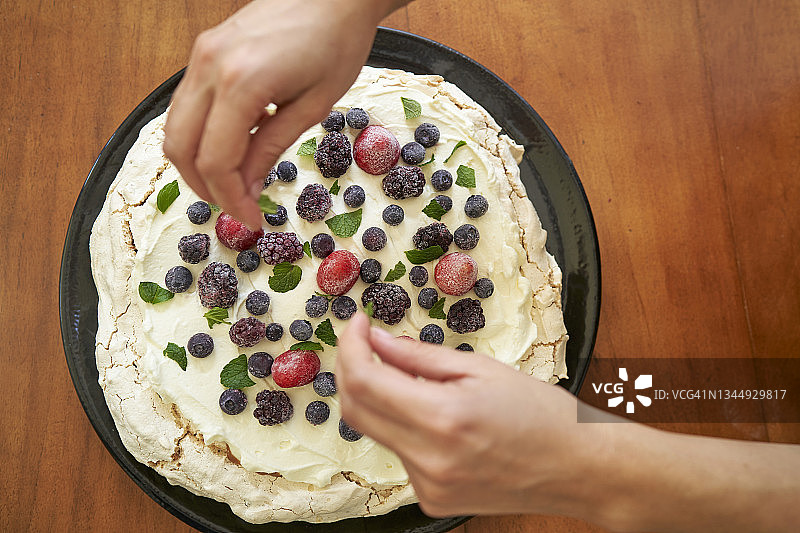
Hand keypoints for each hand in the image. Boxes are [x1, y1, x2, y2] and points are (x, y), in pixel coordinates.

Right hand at [163, 0, 399, 227]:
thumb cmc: (336, 42)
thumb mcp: (311, 106)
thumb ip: (270, 148)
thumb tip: (245, 189)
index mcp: (241, 82)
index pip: (216, 160)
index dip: (229, 199)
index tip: (251, 220)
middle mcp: (209, 67)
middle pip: (180, 147)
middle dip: (205, 187)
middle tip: (238, 208)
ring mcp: (201, 55)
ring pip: (175, 127)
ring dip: (198, 164)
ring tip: (234, 184)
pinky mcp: (204, 51)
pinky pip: (187, 105)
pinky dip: (200, 135)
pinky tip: (232, 148)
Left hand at [336, 313, 597, 517]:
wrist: (579, 469)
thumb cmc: (542, 413)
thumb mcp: (481, 369)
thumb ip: (419, 356)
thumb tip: (376, 339)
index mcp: (443, 418)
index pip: (365, 381)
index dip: (351, 347)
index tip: (357, 325)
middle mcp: (429, 459)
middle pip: (355, 410)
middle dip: (352, 369)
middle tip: (365, 342)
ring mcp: (428, 486)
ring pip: (378, 432)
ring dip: (383, 399)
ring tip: (419, 381)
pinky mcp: (432, 500)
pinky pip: (401, 455)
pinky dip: (406, 428)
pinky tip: (438, 419)